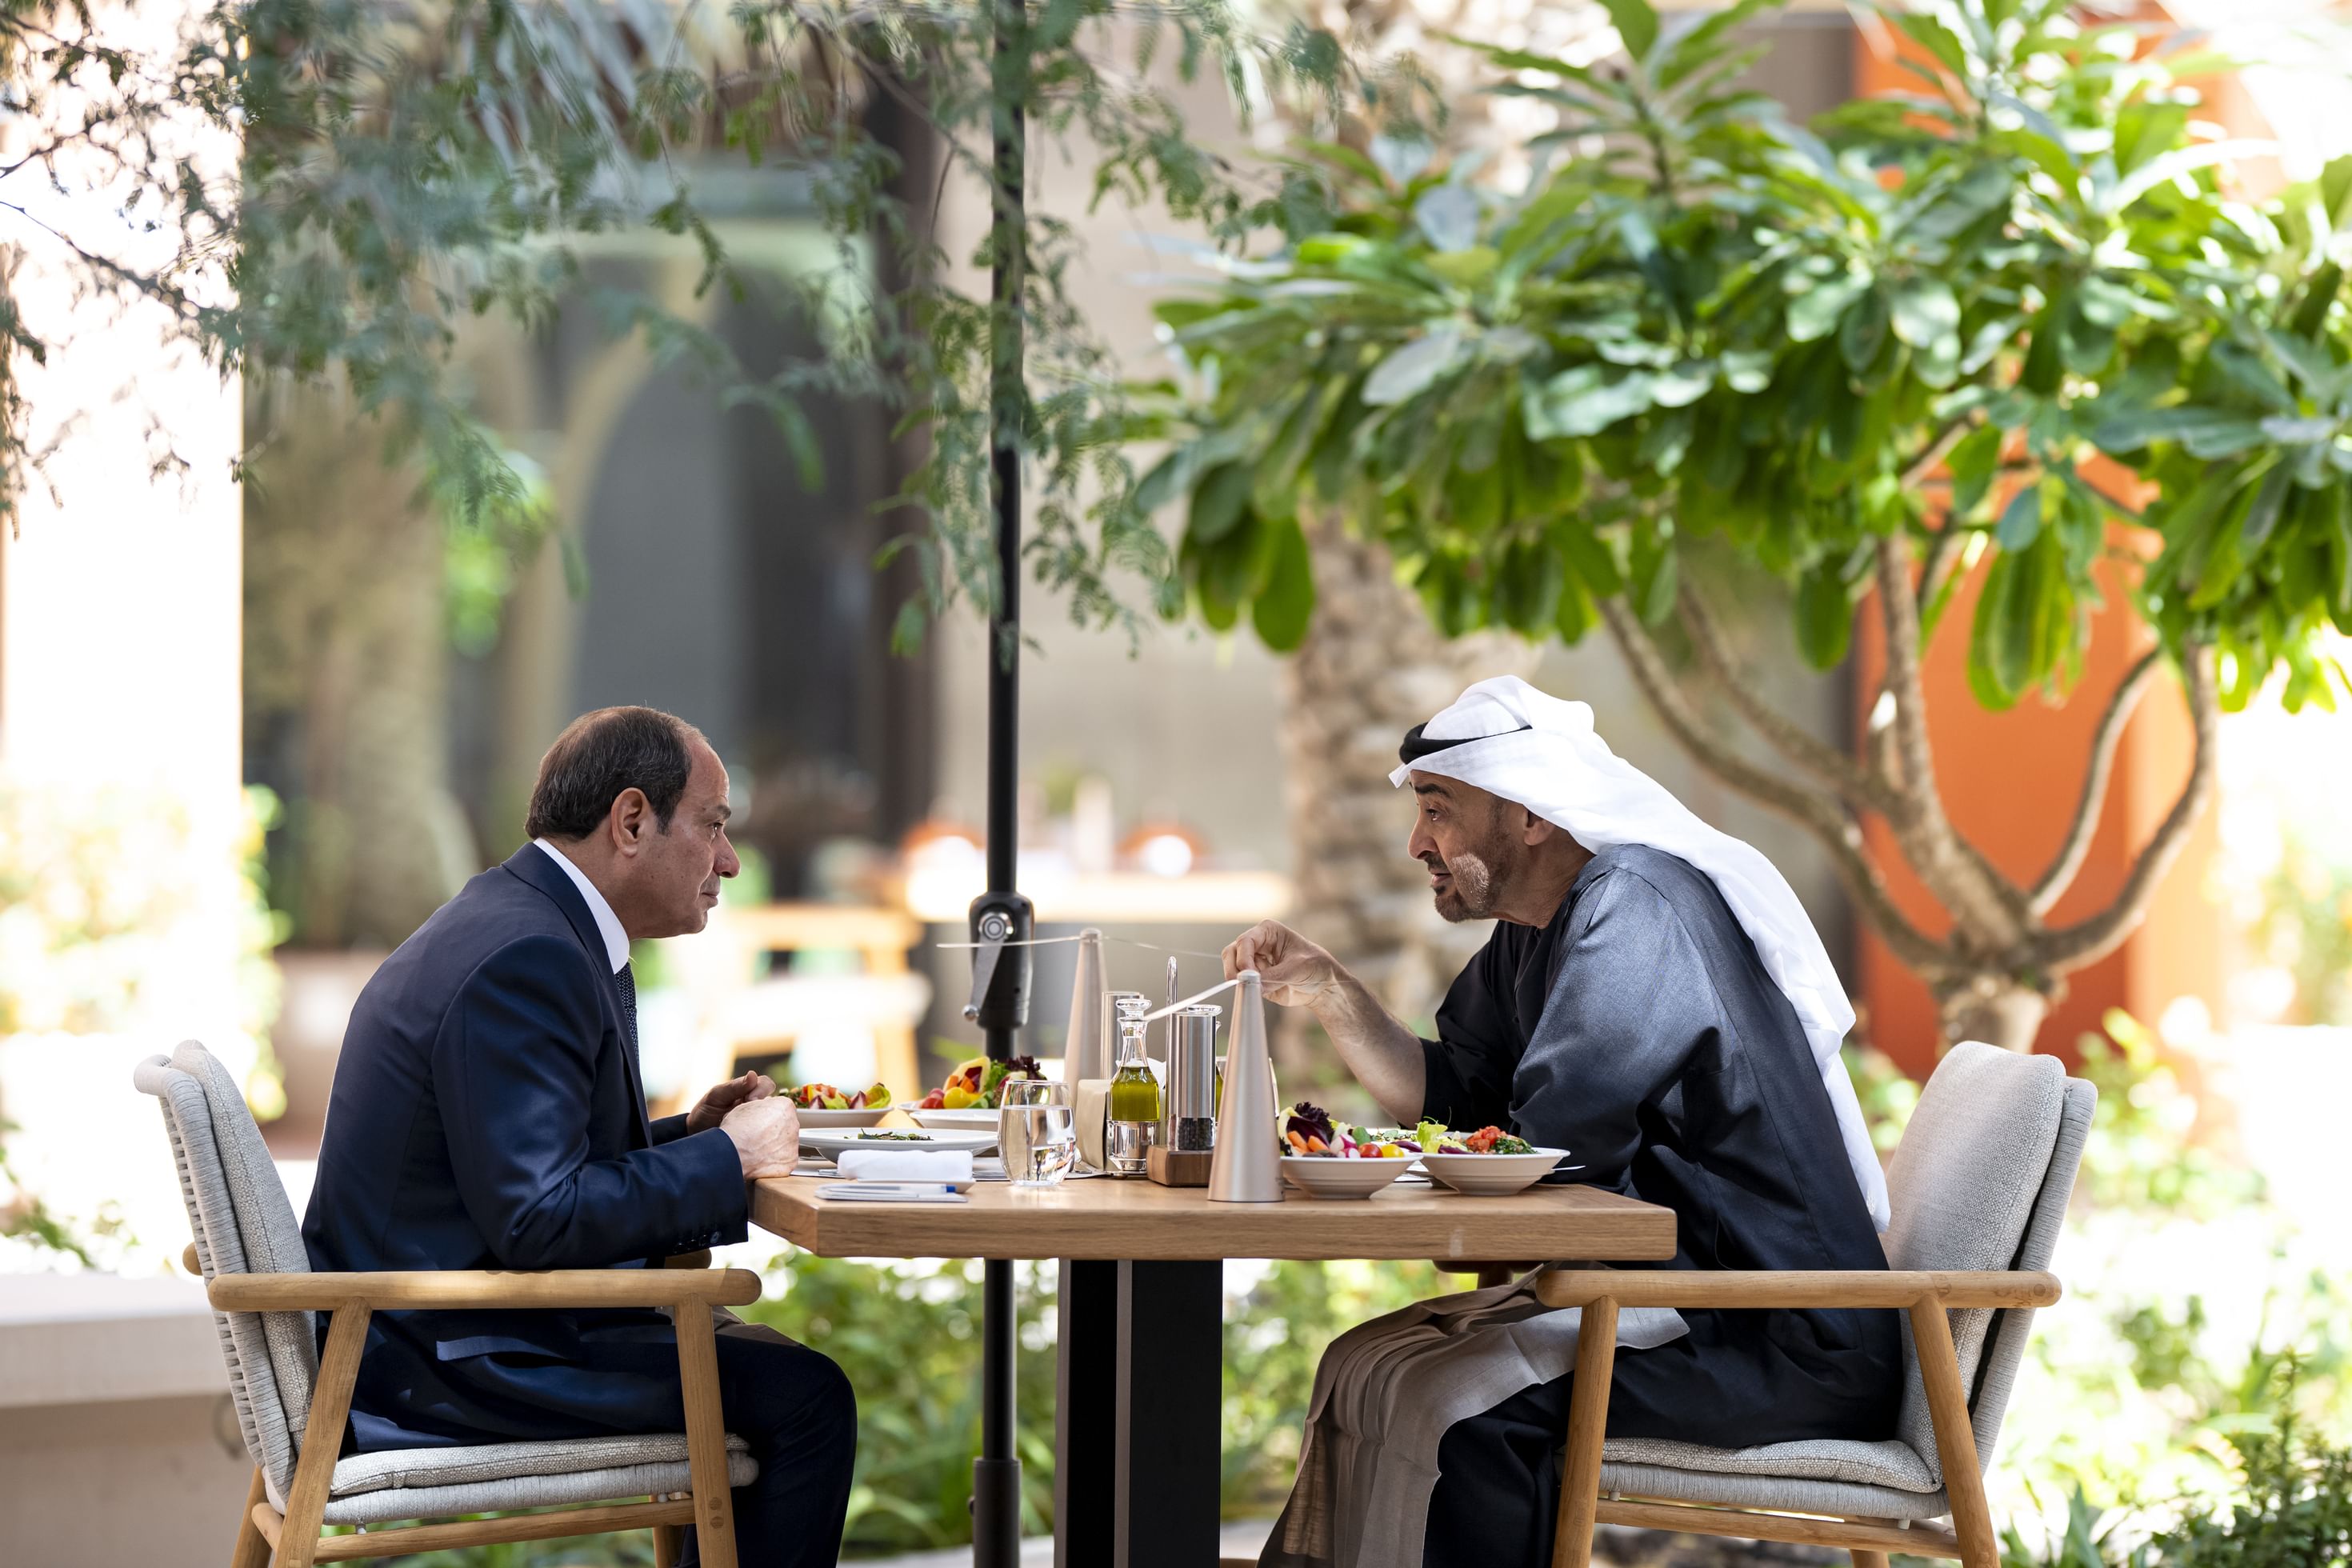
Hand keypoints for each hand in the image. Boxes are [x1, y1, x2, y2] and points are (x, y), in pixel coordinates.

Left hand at [686, 1070, 774, 1134]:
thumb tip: (753, 1075)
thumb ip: (734, 1086)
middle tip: (751, 1117)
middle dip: (765, 1107)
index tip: (749, 1100)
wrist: (696, 1135)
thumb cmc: (705, 1113)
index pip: (766, 1084)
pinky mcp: (758, 1137)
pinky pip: (770, 1134)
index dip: (761, 1090)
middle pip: (776, 1101)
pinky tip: (755, 1140)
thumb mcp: (715, 1097)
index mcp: (748, 1091)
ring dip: (766, 1122)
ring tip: (750, 1130)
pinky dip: (766, 1136)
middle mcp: (757, 1105)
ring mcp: (759, 1122)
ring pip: (776, 1118)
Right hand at [721, 1096, 800, 1179]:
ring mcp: (793, 1144)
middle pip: (786, 1125)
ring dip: (775, 1145)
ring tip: (758, 1149)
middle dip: (774, 1130)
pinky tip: (762, 1159)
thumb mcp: (745, 1107)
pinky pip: (784, 1159)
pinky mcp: (790, 1161)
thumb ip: (762, 1106)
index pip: (782, 1108)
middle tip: (758, 1136)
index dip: (769, 1115)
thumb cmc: (736, 1131)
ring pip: (786, 1142)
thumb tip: (763, 1109)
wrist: (733, 1154)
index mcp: (785, 1107)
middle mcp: (793, 1125)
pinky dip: (775, 1160)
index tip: (760, 1121)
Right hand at [1222, 920, 1343, 1008]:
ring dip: (1240, 980)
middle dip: (1235, 968)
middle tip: (1243, 983)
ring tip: (1257, 988)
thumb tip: (1253, 984)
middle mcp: (1257, 944)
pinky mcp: (1255, 979)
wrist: (1323, 985)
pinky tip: (1260, 992)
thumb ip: (1274, 976)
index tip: (1249, 975)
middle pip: (1232, 952)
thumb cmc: (1316, 966)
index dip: (1243, 958)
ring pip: (1232, 968)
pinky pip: (1241, 984)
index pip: (1245, 941)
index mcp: (1268, 931)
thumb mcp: (1297, 968)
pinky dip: (1245, 990)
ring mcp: (1254, 962)